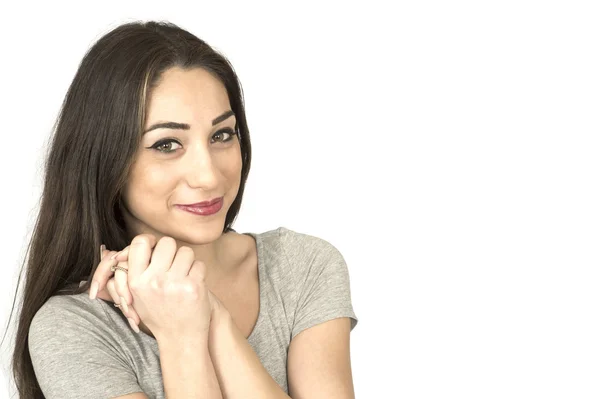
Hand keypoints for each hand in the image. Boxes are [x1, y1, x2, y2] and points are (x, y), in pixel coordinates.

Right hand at [88, 236, 223, 337]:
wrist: (180, 339)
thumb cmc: (159, 315)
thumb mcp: (137, 297)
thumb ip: (134, 272)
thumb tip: (130, 247)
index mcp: (136, 281)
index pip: (140, 242)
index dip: (151, 240)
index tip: (157, 248)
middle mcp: (153, 281)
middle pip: (167, 243)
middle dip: (173, 251)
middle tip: (174, 264)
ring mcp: (173, 283)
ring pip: (185, 252)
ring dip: (188, 262)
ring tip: (184, 276)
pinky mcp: (193, 286)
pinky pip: (199, 264)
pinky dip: (199, 272)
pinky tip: (194, 285)